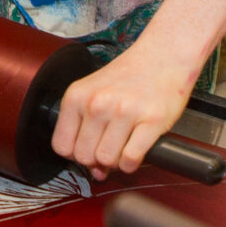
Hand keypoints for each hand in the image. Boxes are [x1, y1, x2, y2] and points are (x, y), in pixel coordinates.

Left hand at [50, 41, 198, 177]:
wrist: (164, 55)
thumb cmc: (130, 75)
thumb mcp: (95, 92)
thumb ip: (87, 129)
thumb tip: (95, 171)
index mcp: (77, 96)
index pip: (61, 146)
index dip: (75, 154)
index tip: (89, 149)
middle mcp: (98, 103)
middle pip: (84, 157)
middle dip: (96, 161)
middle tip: (109, 149)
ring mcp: (124, 111)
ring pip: (107, 160)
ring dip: (116, 162)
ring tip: (123, 148)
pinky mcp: (151, 120)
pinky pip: (131, 159)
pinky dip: (132, 164)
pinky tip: (136, 152)